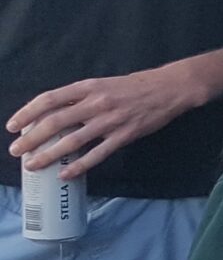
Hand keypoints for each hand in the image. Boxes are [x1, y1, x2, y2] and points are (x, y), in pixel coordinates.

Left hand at [9, 61, 211, 177]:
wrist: (170, 88)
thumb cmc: (134, 86)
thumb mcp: (103, 84)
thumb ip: (81, 97)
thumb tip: (55, 115)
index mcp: (88, 87)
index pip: (50, 99)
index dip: (27, 112)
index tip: (12, 126)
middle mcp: (96, 103)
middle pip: (55, 122)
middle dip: (31, 139)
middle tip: (16, 151)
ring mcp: (110, 121)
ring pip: (72, 141)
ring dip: (49, 155)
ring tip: (33, 165)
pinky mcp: (124, 136)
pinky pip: (97, 154)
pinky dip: (79, 166)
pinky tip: (65, 175)